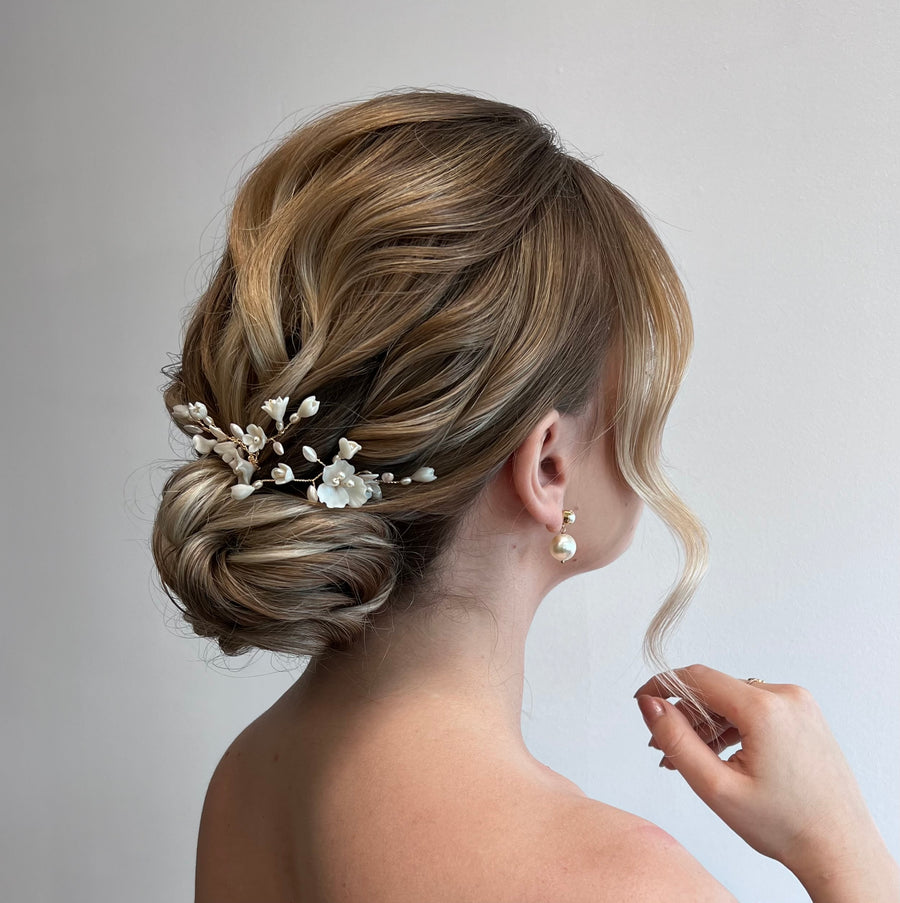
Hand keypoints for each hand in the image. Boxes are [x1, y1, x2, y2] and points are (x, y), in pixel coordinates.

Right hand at [633, 664, 893, 885]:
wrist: (840, 849)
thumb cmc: (785, 826)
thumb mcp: (716, 787)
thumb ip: (676, 740)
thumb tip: (649, 704)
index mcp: (764, 708)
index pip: (697, 677)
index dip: (662, 685)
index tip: (640, 701)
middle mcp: (785, 696)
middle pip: (715, 689)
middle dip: (683, 714)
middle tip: (660, 748)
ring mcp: (799, 705)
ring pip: (733, 700)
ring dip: (706, 723)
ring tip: (687, 759)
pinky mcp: (804, 716)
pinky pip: (754, 709)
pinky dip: (731, 727)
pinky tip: (716, 754)